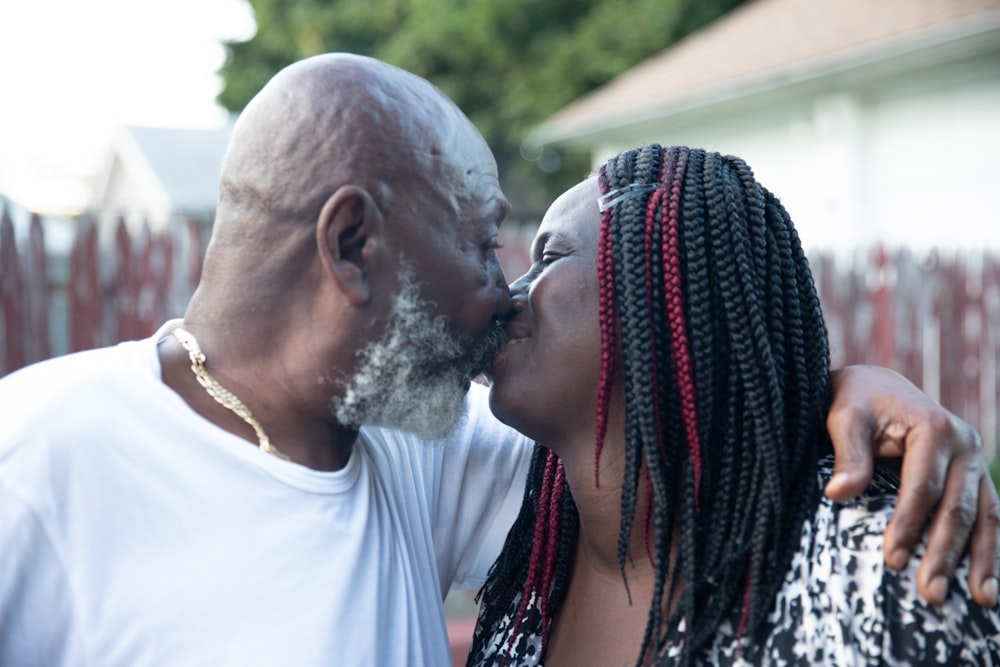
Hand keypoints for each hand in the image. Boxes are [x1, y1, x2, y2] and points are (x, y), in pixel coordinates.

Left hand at [824, 365, 998, 606]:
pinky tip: (988, 584)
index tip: (892, 561)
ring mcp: (976, 461)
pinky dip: (989, 549)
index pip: (922, 487)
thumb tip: (838, 494)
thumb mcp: (844, 418)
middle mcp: (964, 444)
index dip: (908, 525)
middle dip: (944, 553)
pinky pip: (989, 516)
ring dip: (980, 560)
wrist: (877, 387)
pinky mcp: (977, 477)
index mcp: (934, 427)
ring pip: (984, 516)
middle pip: (957, 507)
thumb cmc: (856, 403)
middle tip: (930, 594)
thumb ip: (847, 455)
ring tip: (979, 600)